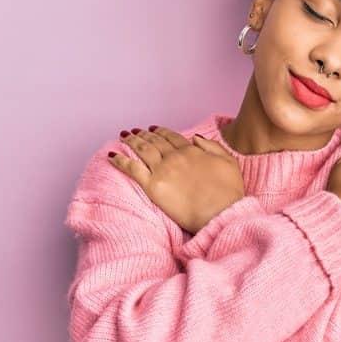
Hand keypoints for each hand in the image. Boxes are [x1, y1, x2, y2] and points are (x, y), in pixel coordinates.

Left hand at [107, 126, 244, 234]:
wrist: (220, 212)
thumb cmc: (229, 192)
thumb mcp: (228, 162)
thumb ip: (212, 147)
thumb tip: (195, 138)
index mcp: (192, 151)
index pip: (172, 137)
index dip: (161, 132)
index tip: (153, 129)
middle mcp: (175, 157)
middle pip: (155, 142)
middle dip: (143, 135)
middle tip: (135, 131)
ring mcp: (163, 170)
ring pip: (142, 150)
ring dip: (131, 141)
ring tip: (123, 137)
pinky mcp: (153, 186)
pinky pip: (132, 169)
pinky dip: (120, 160)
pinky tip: (112, 155)